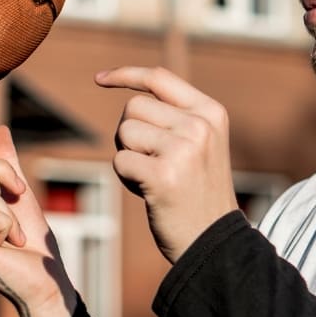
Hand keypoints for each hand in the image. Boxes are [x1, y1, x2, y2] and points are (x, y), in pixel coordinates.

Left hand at [95, 66, 241, 263]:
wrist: (215, 242)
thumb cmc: (199, 193)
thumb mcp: (201, 144)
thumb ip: (175, 117)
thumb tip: (131, 94)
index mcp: (211, 112)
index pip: (159, 77)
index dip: (126, 74)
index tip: (99, 79)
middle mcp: (199, 126)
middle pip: (133, 107)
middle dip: (129, 133)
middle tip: (151, 161)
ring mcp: (183, 149)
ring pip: (124, 133)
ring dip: (129, 157)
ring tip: (154, 179)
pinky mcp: (163, 175)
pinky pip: (120, 162)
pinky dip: (126, 178)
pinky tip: (150, 193)